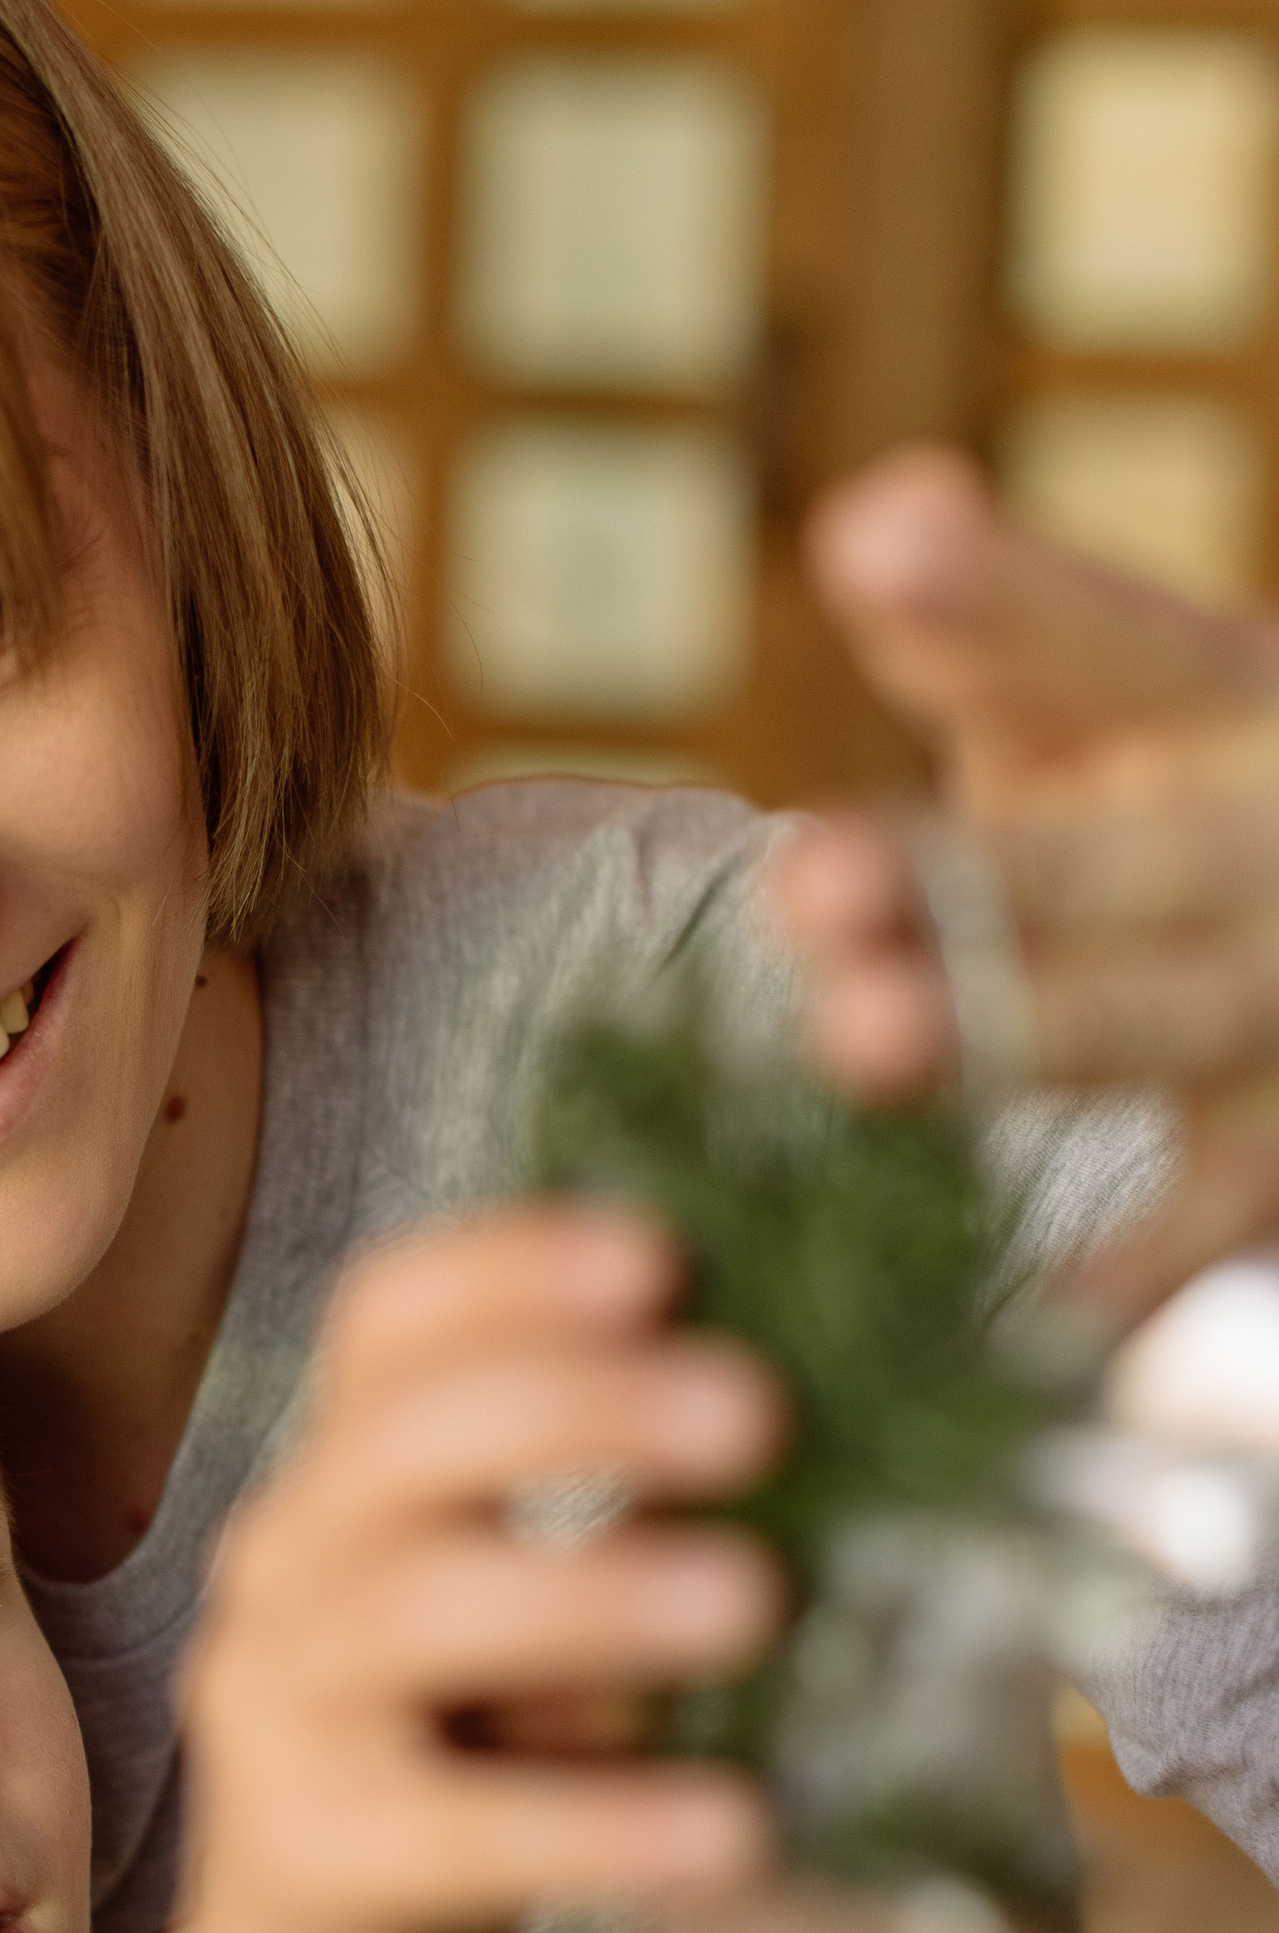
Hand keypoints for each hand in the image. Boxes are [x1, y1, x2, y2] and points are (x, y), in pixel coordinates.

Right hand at [112, 1206, 783, 1932]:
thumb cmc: (481, 1772)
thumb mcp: (560, 1620)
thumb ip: (644, 1526)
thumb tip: (859, 1439)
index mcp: (356, 1475)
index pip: (389, 1319)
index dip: (508, 1267)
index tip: (658, 1254)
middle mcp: (289, 1561)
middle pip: (403, 1437)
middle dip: (579, 1405)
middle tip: (756, 1415)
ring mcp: (277, 1702)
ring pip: (411, 1604)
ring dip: (592, 1588)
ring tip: (751, 1602)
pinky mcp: (302, 1850)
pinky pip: (450, 1821)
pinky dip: (595, 1823)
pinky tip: (726, 1834)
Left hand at [771, 447, 1278, 1309]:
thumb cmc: (1170, 802)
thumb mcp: (1094, 703)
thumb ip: (986, 626)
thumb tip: (878, 513)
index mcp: (1215, 697)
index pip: (1098, 636)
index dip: (990, 598)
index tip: (874, 544)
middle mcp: (1260, 842)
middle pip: (1103, 854)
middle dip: (968, 870)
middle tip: (808, 878)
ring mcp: (1276, 1002)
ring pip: (1141, 1021)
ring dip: (1009, 1034)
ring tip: (857, 1043)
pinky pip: (1212, 1215)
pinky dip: (1136, 1275)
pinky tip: (1040, 1313)